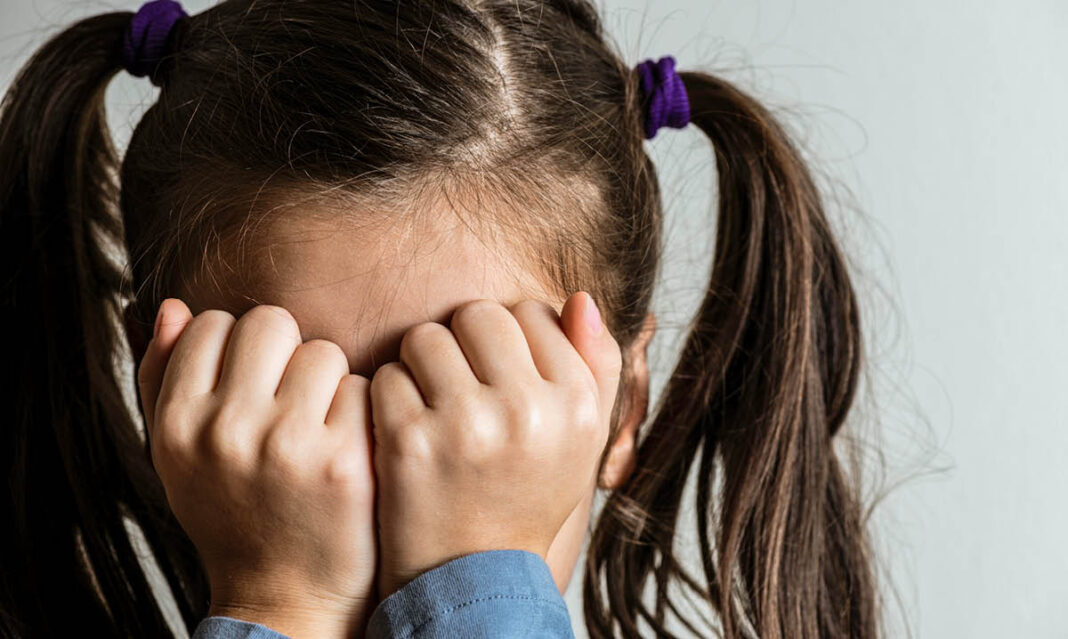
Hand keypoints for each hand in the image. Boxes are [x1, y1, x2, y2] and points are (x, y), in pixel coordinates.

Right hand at [137, 299, 375, 638]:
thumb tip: (174, 306)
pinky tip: (349, 446)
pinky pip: (363, 389)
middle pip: (271, 322)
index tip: (252, 382)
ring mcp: (287, 445)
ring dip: (328, 382)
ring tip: (320, 426)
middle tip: (292, 398)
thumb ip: (165, 378)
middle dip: (287, 352)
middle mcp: (226, 431)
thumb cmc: (234, 516)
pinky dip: (361, 411)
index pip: (212, 323)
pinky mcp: (344, 461)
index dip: (239, 347)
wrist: (286, 596)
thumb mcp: (179, 456)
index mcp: (178, 425)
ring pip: (323, 351)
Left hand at [371, 292, 621, 596]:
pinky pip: (387, 376)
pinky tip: (405, 432)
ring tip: (432, 410)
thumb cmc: (528, 497)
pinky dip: (388, 398)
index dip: (508, 341)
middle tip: (460, 389)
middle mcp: (528, 410)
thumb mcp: (581, 440)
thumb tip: (579, 298)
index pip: (532, 312)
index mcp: (577, 404)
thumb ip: (595, 367)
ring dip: (420, 366)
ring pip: (426, 338)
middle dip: (462, 343)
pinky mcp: (410, 443)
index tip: (499, 380)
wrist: (474, 580)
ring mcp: (467, 425)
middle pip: (477, 314)